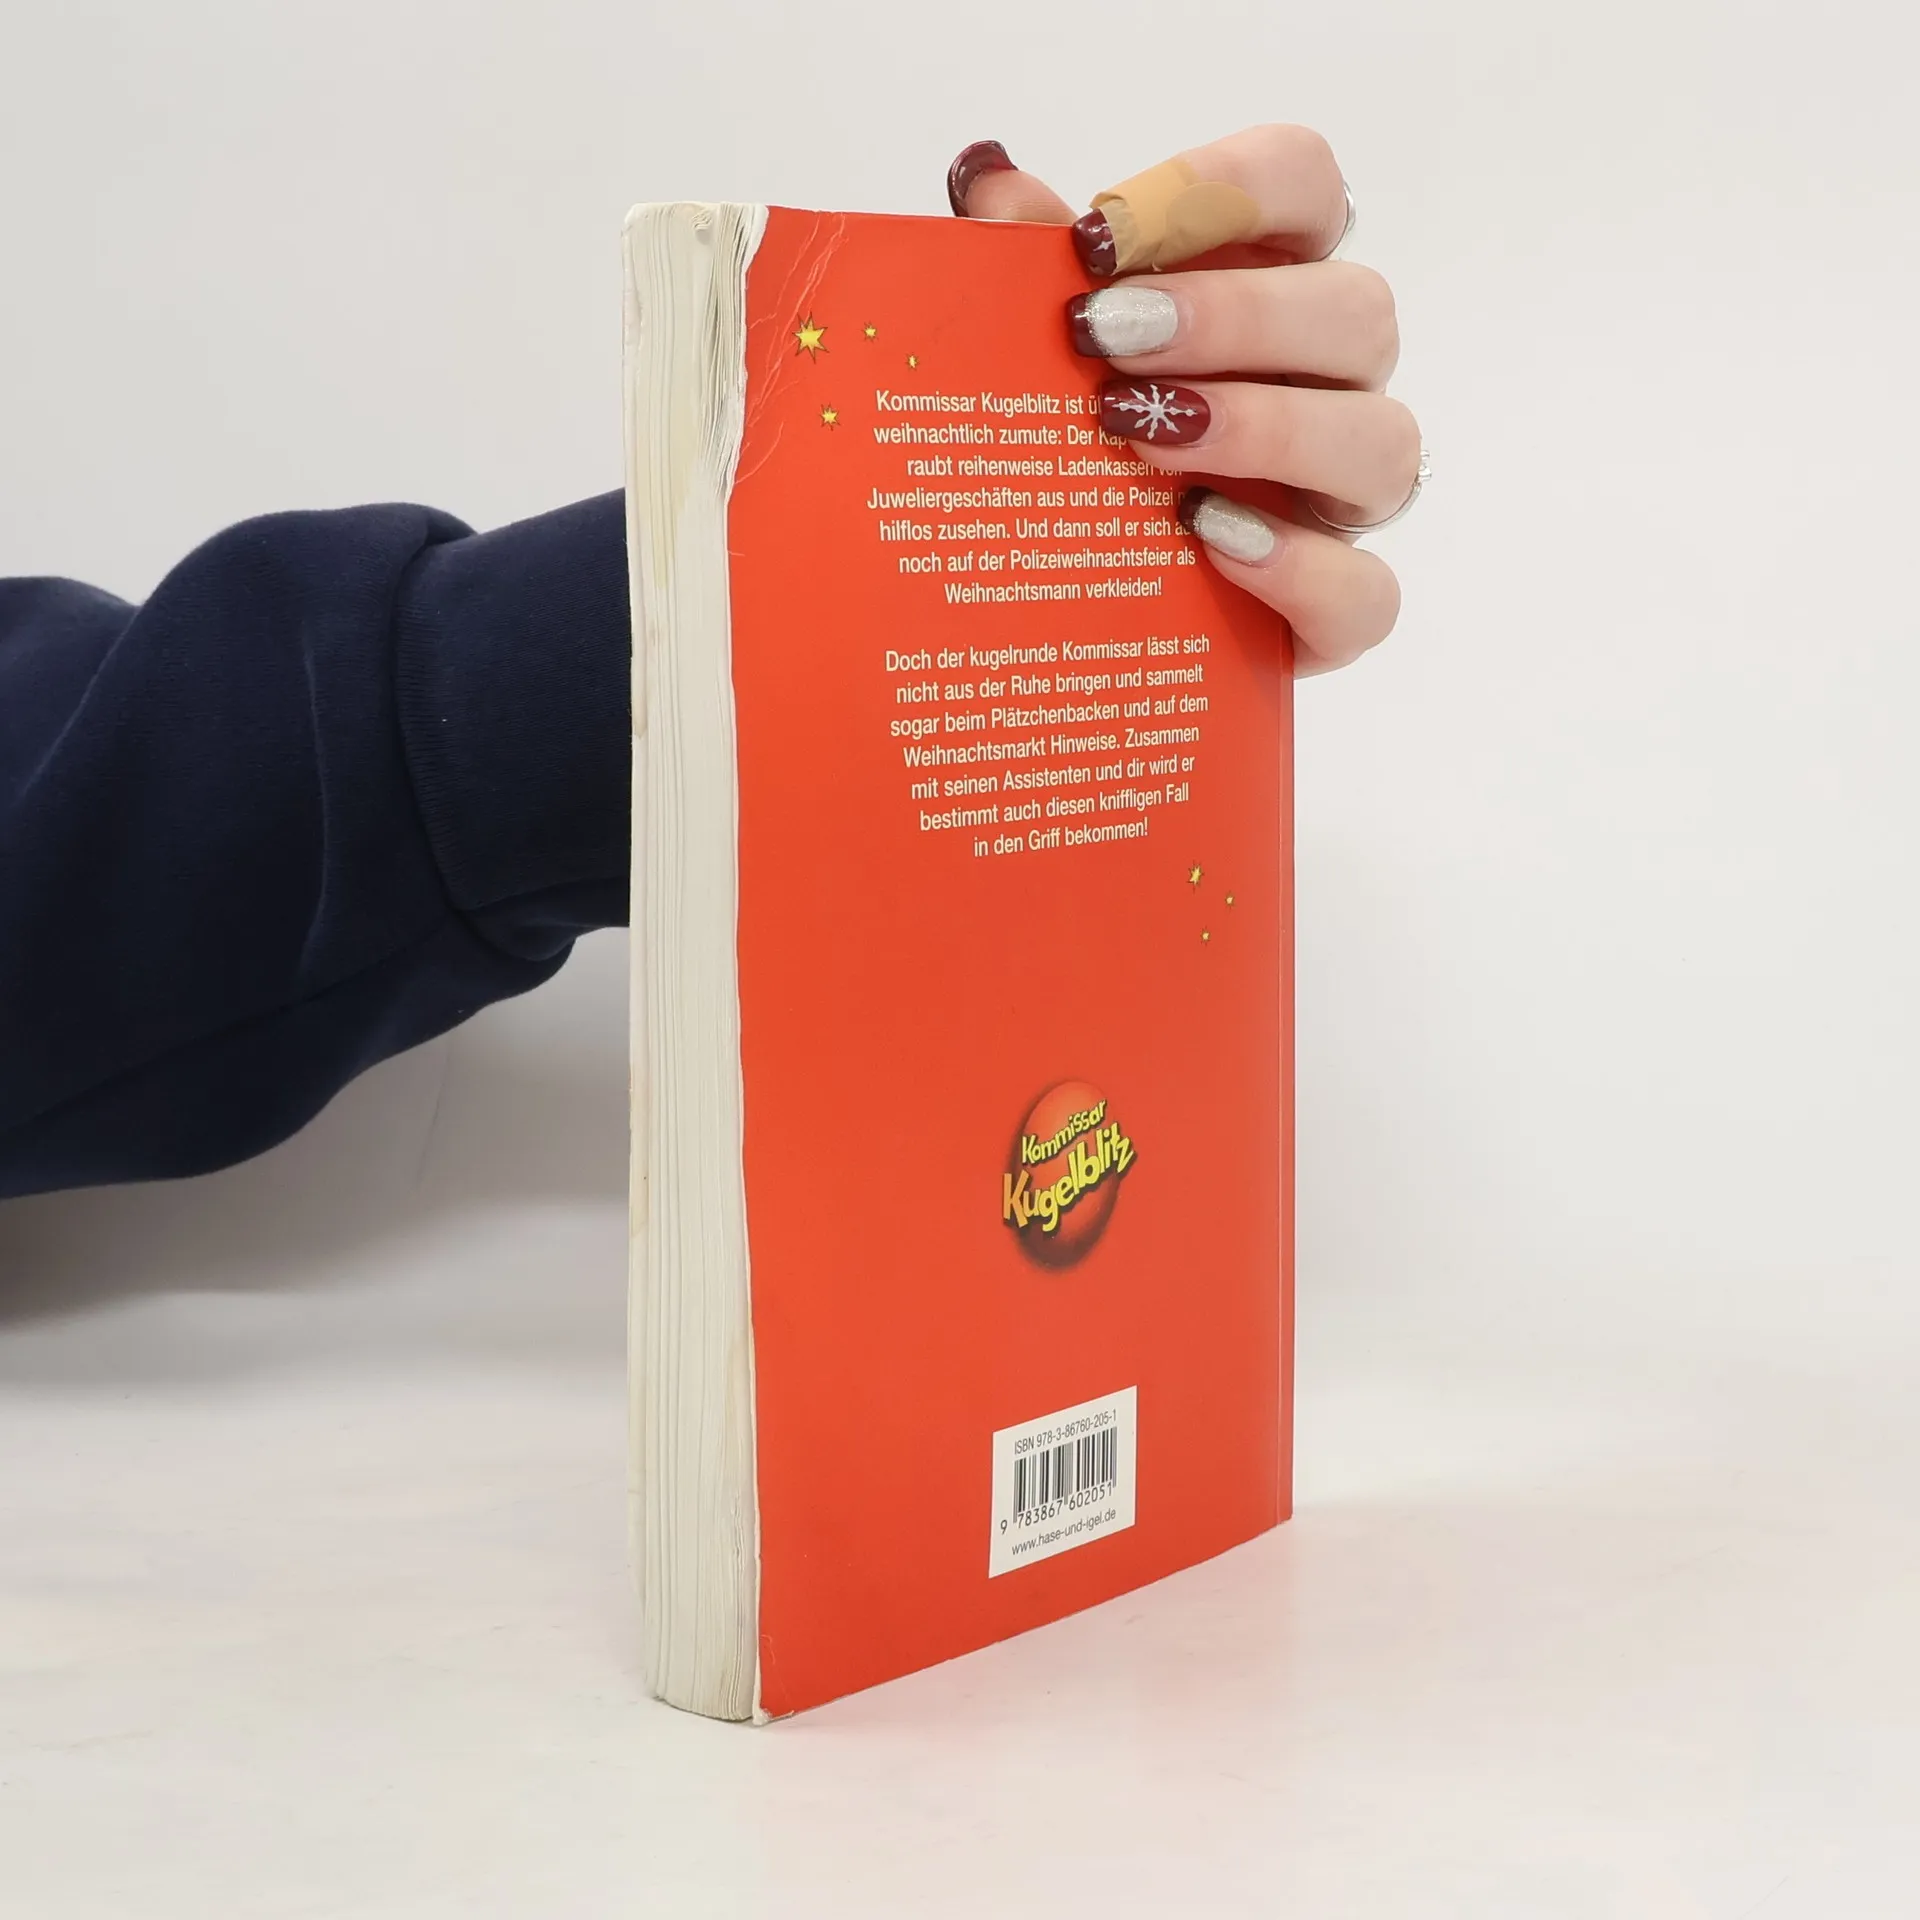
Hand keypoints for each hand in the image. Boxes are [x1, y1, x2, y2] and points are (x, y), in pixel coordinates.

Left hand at [947, 128, 1413, 675]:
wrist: (1067, 619)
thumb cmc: (1070, 457)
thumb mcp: (1034, 362)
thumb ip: (1021, 271)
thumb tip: (984, 177)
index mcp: (1267, 290)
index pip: (1304, 185)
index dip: (1218, 191)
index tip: (1098, 240)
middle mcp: (1326, 384)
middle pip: (1357, 311)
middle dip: (1233, 316)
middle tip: (1105, 340)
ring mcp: (1339, 500)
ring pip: (1383, 442)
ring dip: (1267, 427)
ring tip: (1146, 440)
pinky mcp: (1330, 612)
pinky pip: (1363, 590)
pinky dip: (1296, 566)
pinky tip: (1208, 539)